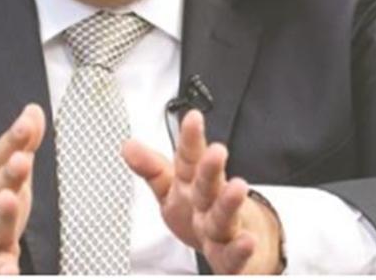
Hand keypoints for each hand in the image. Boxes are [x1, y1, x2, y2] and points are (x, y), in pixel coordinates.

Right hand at [0, 104, 45, 273]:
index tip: (28, 122)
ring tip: (8, 201)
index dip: (15, 138)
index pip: (2, 155)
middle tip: (21, 161)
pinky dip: (1, 270)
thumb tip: (33, 109)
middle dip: (9, 174)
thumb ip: (21, 144)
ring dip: (3, 214)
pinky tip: (9, 271)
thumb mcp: (4, 174)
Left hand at [122, 110, 282, 273]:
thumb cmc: (202, 213)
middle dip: (211, 169)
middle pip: (208, 184)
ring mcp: (223, 229)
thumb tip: (128, 145)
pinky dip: (241, 250)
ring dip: (230, 203)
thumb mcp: (173, 189)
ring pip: (224, 216)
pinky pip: (235, 256)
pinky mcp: (232, 258)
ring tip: (238, 187)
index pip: (189, 158)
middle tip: (216, 151)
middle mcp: (209, 203)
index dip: (190, 139)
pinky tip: (247, 241)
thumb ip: (152, 168)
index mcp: (193, 184)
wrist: (239, 245)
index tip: (192, 118)